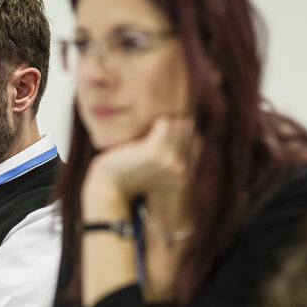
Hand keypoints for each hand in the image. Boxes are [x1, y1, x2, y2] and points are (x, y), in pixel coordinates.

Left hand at [82, 116, 198, 219]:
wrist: (109, 186)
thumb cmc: (129, 172)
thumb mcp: (158, 169)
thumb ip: (174, 156)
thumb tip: (187, 125)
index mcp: (186, 176)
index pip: (198, 140)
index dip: (181, 130)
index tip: (162, 132)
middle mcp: (182, 170)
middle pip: (189, 129)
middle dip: (173, 123)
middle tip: (153, 129)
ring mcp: (170, 161)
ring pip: (180, 123)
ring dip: (164, 120)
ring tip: (149, 128)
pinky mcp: (154, 152)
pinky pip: (166, 123)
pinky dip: (154, 121)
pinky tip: (144, 129)